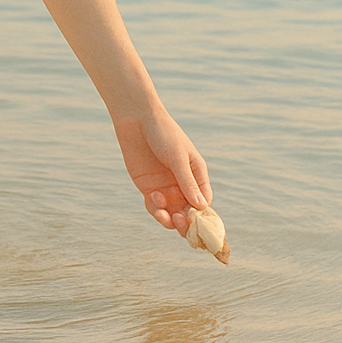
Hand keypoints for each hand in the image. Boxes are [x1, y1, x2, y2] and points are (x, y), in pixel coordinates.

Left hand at [113, 106, 211, 235]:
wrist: (137, 119)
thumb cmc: (163, 132)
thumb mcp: (177, 156)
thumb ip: (187, 181)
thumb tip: (201, 208)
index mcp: (197, 175)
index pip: (204, 204)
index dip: (202, 216)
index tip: (196, 222)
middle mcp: (183, 185)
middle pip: (188, 214)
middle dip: (185, 223)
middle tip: (179, 221)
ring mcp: (166, 187)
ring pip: (171, 214)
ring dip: (169, 219)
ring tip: (163, 214)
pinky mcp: (149, 188)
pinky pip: (154, 207)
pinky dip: (155, 210)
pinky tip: (153, 199)